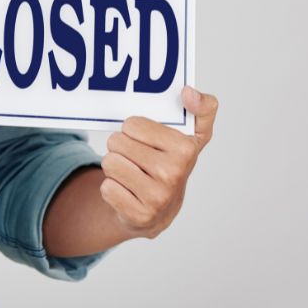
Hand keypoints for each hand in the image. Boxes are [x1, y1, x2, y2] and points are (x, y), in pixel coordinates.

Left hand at [98, 85, 218, 238]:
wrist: (160, 210)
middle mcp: (174, 174)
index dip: (133, 128)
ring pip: (109, 163)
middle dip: (121, 146)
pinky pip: (106, 188)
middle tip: (136, 156)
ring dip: (114, 166)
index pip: (132, 124)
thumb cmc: (173, 163)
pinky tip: (128, 191)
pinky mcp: (139, 216)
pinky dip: (111, 188)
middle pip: (116, 142)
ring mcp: (157, 198)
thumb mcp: (192, 135)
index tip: (148, 137)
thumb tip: (188, 92)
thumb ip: (202, 108)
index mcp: (186, 148)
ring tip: (131, 172)